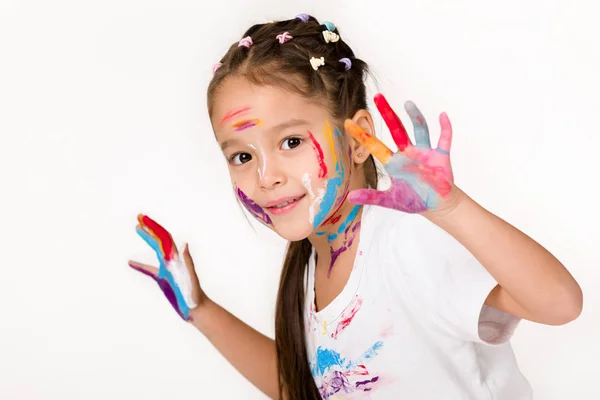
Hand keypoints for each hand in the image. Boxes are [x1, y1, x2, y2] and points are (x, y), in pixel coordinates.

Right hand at [128, 214, 204, 320]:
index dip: (154, 228)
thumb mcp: (190, 277)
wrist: (197, 308)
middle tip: (138, 217)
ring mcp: (167, 269)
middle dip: (149, 228)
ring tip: (137, 228)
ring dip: (147, 238)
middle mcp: (172, 261)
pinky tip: (131, 262)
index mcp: (176, 259)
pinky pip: (149, 269)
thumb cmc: (195, 295)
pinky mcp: (163, 279)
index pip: (164, 239)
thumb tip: (185, 244)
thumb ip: (187, 262)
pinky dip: (140, 265)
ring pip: (155, 250)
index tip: (144, 219)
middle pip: (159, 240)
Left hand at [345, 93, 455, 213]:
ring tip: (408, 104)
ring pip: (420, 130)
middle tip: (377, 97)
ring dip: (415, 117)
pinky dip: (445, 128)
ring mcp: (424, 152)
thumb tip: (350, 197)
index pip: (375, 145)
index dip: (362, 135)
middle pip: (396, 129)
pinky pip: (444, 139)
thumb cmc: (413, 200)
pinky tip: (442, 116)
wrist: (437, 205)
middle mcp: (407, 153)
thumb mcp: (390, 200)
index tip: (348, 122)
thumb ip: (371, 197)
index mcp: (394, 162)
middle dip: (387, 113)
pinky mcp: (441, 156)